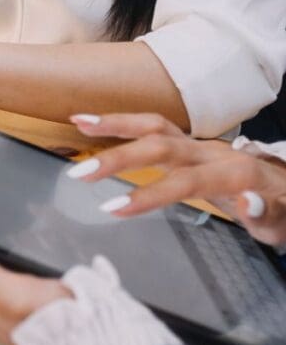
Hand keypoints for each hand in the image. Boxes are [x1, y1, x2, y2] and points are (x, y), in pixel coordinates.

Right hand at [68, 113, 285, 246]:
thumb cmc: (282, 209)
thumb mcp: (283, 223)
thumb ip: (267, 215)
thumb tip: (248, 202)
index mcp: (236, 172)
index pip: (185, 182)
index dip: (147, 194)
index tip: (111, 208)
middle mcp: (213, 152)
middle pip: (161, 146)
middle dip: (119, 157)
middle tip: (81, 173)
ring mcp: (199, 145)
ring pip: (154, 125)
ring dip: (116, 124)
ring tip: (79, 121)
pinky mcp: (188, 143)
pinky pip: (153, 126)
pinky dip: (122, 122)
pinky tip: (90, 122)